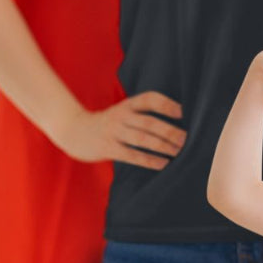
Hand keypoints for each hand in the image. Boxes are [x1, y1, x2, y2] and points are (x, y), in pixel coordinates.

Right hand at [53, 91, 185, 169]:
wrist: (73, 131)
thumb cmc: (108, 124)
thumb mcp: (123, 112)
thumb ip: (143, 115)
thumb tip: (177, 122)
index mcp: (128, 105)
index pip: (150, 99)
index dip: (168, 104)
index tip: (185, 112)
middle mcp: (122, 116)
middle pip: (150, 122)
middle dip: (171, 131)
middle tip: (189, 139)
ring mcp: (114, 132)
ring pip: (143, 139)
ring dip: (164, 146)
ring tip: (180, 152)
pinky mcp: (108, 148)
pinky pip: (132, 155)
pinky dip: (150, 160)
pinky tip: (164, 164)